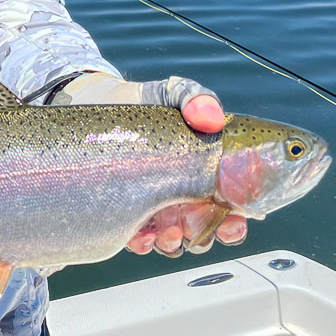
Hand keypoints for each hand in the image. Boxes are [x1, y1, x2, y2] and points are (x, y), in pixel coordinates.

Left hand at [53, 71, 246, 255]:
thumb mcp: (175, 93)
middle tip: (206, 229)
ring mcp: (153, 206)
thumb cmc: (146, 102)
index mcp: (204, 174)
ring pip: (173, 241)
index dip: (238, 218)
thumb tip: (211, 117)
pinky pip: (136, 239)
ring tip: (171, 230)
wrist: (97, 103)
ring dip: (176, 241)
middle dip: (210, 236)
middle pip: (206, 230)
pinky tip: (142, 234)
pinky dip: (143, 243)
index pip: (231, 205)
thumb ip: (196, 97)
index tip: (238, 218)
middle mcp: (182, 196)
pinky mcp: (123, 211)